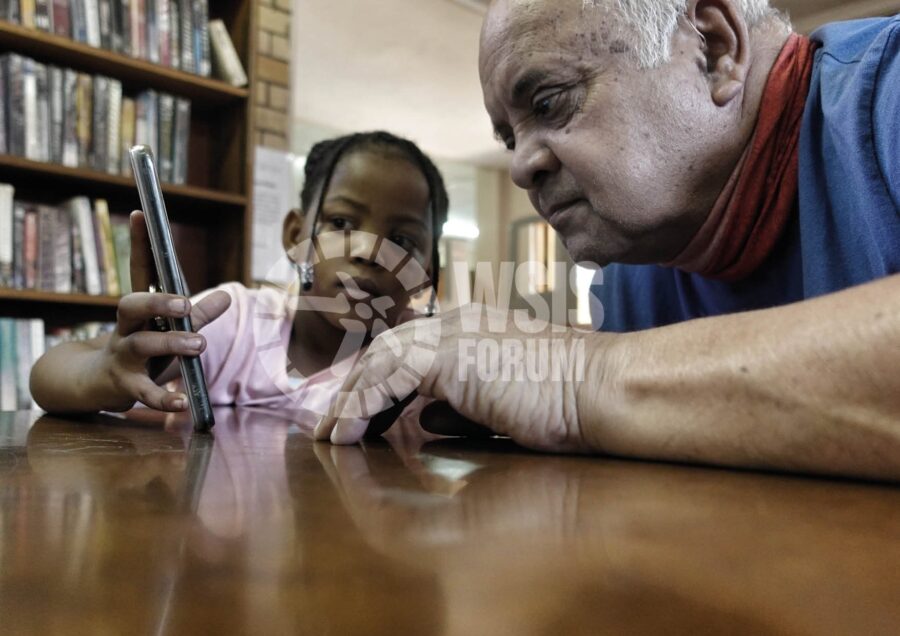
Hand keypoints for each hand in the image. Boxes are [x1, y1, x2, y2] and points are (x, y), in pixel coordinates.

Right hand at [94, 211, 230, 411]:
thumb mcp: (168, 330)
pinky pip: (144, 393)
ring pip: (141, 345)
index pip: (138, 272)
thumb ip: (198, 315)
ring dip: (170, 343)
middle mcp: (126, 329)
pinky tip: (181, 405)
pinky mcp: (125, 386)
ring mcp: (123, 357)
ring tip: (199, 344)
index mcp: (139, 310)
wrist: (94, 385)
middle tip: (184, 304)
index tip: (140, 214)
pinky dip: (163, 399)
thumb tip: (229, 295)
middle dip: (157, 301)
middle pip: (131, 305)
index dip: (138, 244)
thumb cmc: (141, 351)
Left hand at [314, 304, 611, 452]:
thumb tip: (424, 419)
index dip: (378, 382)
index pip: (409, 350)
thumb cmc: (568, 402)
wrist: (601, 389)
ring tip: (328, 435)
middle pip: (385, 349)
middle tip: (331, 422)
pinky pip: (385, 379)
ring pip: (378, 362)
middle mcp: (457, 323)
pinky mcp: (448, 354)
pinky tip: (344, 436)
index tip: (358, 413)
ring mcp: (452, 333)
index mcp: (473, 331)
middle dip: (353, 387)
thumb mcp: (502, 406)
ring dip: (348, 399)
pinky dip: (359, 408)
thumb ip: (460, 407)